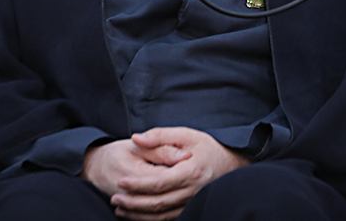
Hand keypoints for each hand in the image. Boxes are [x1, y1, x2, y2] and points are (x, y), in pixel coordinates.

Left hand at [83, 127, 248, 220]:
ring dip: (138, 214)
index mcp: (190, 171)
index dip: (138, 184)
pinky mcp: (190, 209)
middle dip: (133, 202)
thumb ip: (160, 135)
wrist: (231, 164)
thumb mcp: (185, 134)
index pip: (159, 183)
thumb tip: (137, 138)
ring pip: (161, 215)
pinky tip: (135, 214)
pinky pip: (168, 218)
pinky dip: (150, 219)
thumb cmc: (207, 147)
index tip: (121, 181)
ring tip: (119, 208)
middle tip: (114, 197)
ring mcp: (192, 203)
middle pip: (158, 202)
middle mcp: (192, 191)